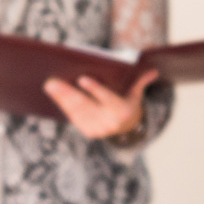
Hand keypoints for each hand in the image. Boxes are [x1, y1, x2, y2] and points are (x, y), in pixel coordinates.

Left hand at [43, 70, 157, 139]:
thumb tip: (153, 71)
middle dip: (68, 93)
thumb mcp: (136, 92)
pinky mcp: (89, 131)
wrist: (128, 127)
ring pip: (76, 112)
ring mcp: (98, 129)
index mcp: (122, 110)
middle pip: (86, 105)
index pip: (107, 98)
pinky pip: (74, 117)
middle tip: (52, 81)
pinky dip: (63, 105)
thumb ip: (141, 81)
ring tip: (50, 85)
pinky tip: (55, 94)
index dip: (95, 89)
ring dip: (61, 99)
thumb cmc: (129, 101)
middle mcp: (110, 122)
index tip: (82, 79)